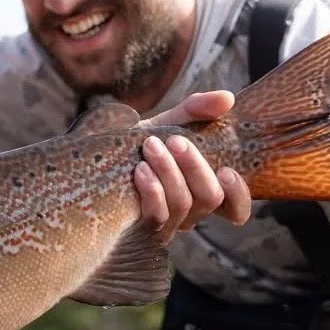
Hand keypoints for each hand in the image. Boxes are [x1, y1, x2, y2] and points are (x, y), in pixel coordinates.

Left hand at [133, 91, 252, 244]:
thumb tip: (227, 99)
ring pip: (183, 205)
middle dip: (196, 167)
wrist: (91, 164)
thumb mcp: (165, 125)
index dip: (238, 195)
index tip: (227, 170)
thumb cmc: (135, 147)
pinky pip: (156, 216)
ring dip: (170, 173)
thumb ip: (195, 110)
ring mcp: (165, 225)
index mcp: (200, 192)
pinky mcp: (139, 230)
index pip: (235, 210)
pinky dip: (153, 190)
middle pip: (209, 199)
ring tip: (151, 147)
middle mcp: (187, 214)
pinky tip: (140, 170)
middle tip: (175, 141)